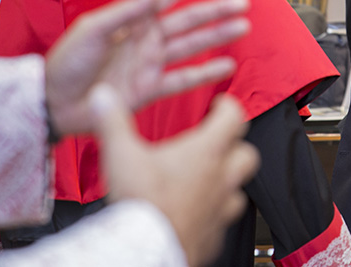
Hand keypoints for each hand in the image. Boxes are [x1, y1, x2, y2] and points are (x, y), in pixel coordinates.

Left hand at [45, 0, 250, 136]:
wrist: (52, 102)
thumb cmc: (66, 62)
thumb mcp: (93, 29)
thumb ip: (128, 12)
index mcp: (132, 19)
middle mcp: (146, 38)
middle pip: (188, 19)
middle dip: (215, 10)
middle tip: (242, 2)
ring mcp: (150, 63)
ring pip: (191, 46)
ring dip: (217, 36)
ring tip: (242, 27)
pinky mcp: (149, 89)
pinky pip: (183, 79)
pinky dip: (205, 73)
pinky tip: (226, 65)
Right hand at [91, 85, 258, 265]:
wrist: (146, 251)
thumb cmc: (142, 205)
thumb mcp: (121, 154)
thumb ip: (112, 122)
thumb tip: (103, 98)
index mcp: (206, 153)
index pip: (234, 118)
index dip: (229, 106)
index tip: (220, 104)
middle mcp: (221, 179)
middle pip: (247, 153)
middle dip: (235, 144)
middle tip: (219, 140)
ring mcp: (221, 208)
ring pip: (240, 188)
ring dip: (228, 180)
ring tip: (210, 177)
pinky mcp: (214, 235)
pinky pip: (223, 219)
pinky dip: (215, 212)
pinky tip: (198, 211)